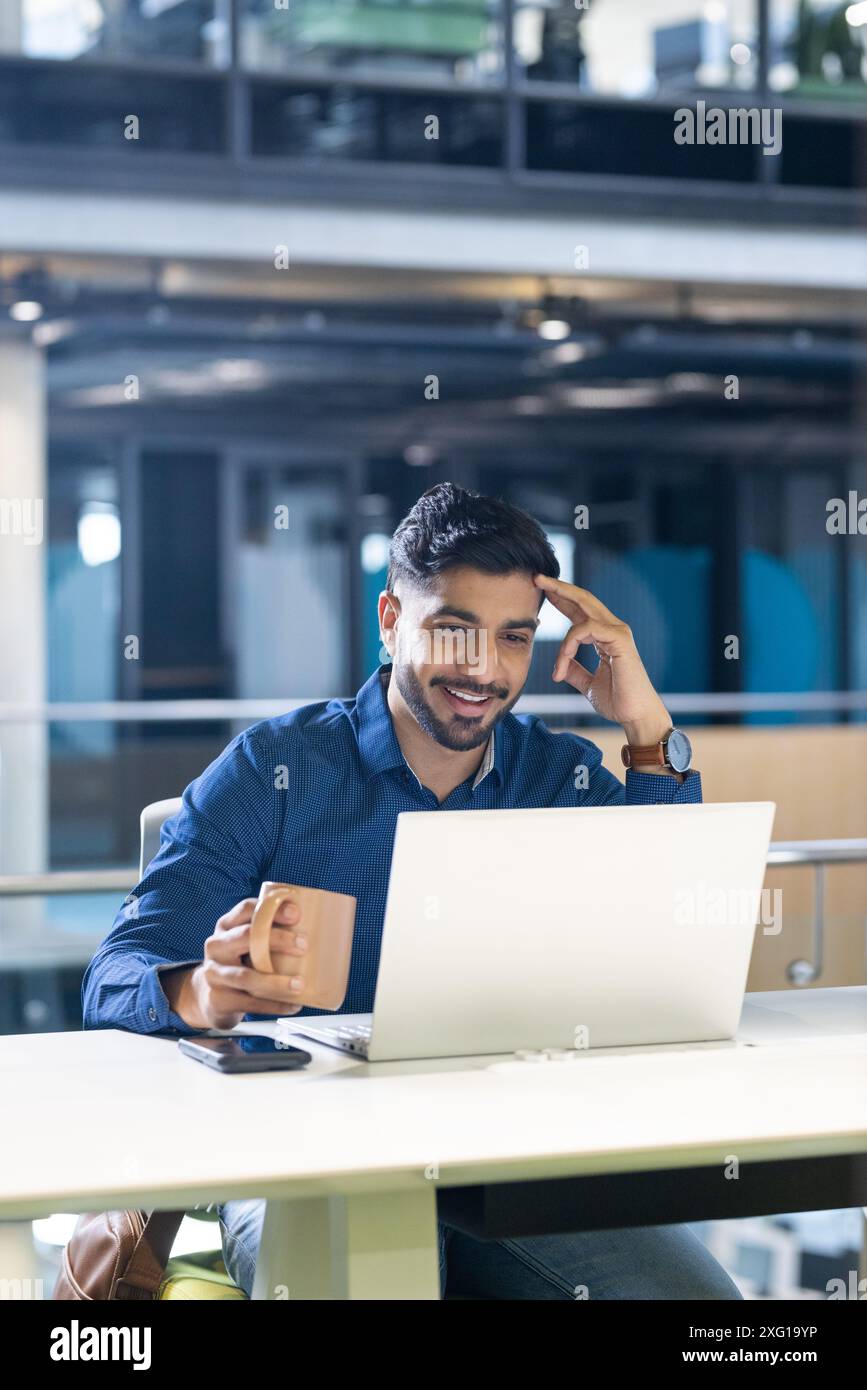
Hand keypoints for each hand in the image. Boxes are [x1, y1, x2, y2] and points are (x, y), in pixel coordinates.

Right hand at [164, 898, 308, 1029]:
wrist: (210, 997)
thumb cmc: (238, 964)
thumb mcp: (247, 944)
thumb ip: (271, 934)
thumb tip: (318, 930)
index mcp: (227, 927)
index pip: (246, 909)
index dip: (272, 908)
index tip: (296, 914)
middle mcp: (217, 946)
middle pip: (246, 936)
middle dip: (278, 939)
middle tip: (303, 946)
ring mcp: (215, 974)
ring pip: (247, 976)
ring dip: (276, 982)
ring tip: (300, 984)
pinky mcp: (218, 999)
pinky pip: (249, 1002)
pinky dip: (274, 1005)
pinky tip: (292, 1004)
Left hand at [534, 574, 670, 745]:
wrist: (636, 716)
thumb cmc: (618, 701)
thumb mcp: (587, 683)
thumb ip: (574, 670)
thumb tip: (559, 665)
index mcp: (605, 636)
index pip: (580, 610)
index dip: (561, 598)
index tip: (541, 590)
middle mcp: (613, 629)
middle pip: (583, 598)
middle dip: (559, 587)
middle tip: (537, 578)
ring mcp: (618, 632)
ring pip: (583, 610)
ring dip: (560, 630)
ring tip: (548, 650)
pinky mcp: (620, 639)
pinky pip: (585, 629)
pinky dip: (569, 644)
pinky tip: (562, 662)